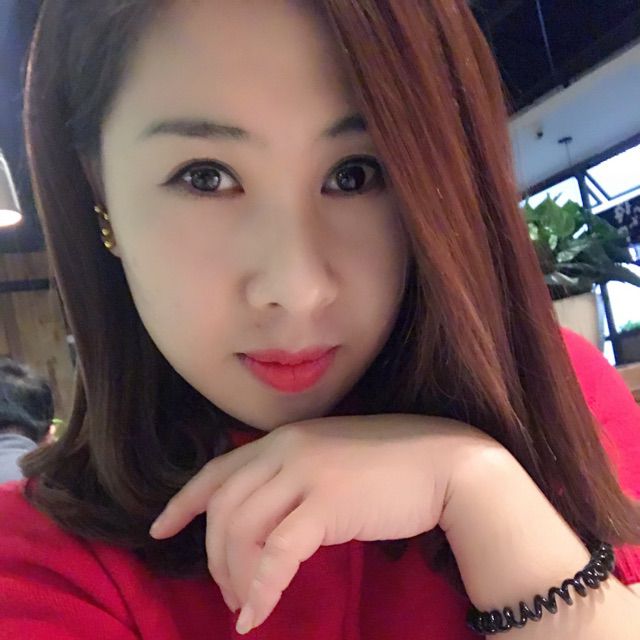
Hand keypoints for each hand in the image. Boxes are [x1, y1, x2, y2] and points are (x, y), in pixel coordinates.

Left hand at [149, 414, 497, 633]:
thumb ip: (294, 481)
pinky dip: (261, 589)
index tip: (160, 529)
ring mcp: (305, 473)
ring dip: (236, 578)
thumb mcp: (331, 463)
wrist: (445, 462)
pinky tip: (257, 616)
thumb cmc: (391, 466)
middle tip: (228, 592)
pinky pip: (277, 553)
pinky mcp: (327, 504)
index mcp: (283, 439)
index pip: (217, 470)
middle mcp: (285, 449)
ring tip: (246, 606)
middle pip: (223, 509)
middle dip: (214, 557)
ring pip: (242, 532)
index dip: (183, 502)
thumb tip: (268, 523)